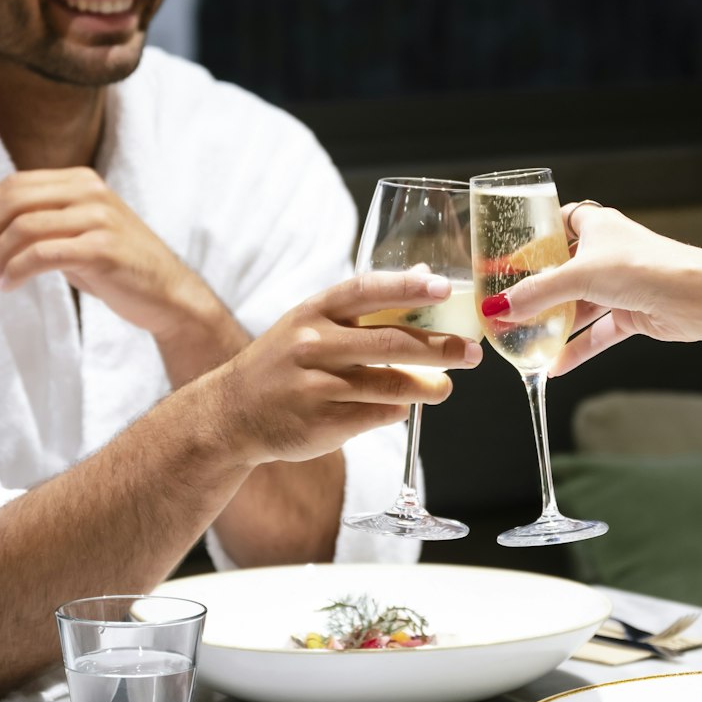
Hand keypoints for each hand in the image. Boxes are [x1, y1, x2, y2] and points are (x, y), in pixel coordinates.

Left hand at [0, 169, 213, 340]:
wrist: (169, 295)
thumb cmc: (119, 267)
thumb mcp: (81, 232)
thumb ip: (45, 220)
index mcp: (81, 181)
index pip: (16, 184)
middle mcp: (89, 192)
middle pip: (14, 201)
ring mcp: (98, 219)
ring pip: (22, 228)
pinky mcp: (102, 250)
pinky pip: (41, 255)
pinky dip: (15, 272)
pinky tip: (7, 287)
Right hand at [217, 267, 482, 465]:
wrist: (231, 414)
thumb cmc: (282, 363)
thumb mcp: (311, 323)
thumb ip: (365, 305)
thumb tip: (426, 277)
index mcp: (312, 313)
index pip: (365, 291)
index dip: (406, 288)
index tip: (443, 289)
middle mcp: (312, 346)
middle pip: (389, 342)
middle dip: (439, 348)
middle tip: (470, 352)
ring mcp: (315, 386)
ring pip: (388, 384)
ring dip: (427, 387)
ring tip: (445, 387)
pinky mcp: (321, 424)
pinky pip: (375, 415)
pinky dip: (397, 410)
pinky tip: (404, 406)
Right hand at [482, 202, 701, 375]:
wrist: (693, 297)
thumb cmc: (644, 267)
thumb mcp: (578, 276)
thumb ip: (537, 293)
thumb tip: (499, 307)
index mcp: (598, 226)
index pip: (562, 223)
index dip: (538, 238)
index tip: (512, 257)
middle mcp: (609, 253)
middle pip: (566, 271)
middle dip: (540, 291)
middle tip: (511, 305)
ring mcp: (621, 285)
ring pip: (580, 305)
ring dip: (555, 323)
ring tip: (525, 340)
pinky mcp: (632, 314)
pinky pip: (597, 332)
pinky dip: (577, 347)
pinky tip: (554, 363)